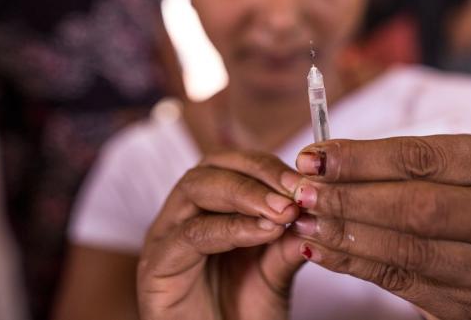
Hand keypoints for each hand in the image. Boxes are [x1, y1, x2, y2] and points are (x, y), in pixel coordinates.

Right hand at [137, 150, 304, 319]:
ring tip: (282, 211)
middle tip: (295, 191)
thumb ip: (289, 240)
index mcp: (210, 208)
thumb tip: (314, 206)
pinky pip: (190, 234)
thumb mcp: (276, 272)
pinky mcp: (156, 266)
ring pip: (196, 188)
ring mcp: (166, 237)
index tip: (306, 180)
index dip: (271, 167)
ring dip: (244, 193)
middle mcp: (184, 215)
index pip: (236, 164)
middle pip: (213, 166)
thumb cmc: (243, 316)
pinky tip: (263, 233)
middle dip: (258, 173)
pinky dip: (230, 228)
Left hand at [290, 135, 470, 319]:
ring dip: (345, 233)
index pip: (422, 157)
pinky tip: (318, 248)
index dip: (362, 158)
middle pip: (419, 206)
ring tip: (304, 221)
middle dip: (351, 198)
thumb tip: (317, 160)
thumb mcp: (436, 168)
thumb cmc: (451, 195)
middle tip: (303, 192)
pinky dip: (351, 263)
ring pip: (407, 249)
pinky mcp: (466, 302)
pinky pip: (397, 280)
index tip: (313, 157)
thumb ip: (386, 163)